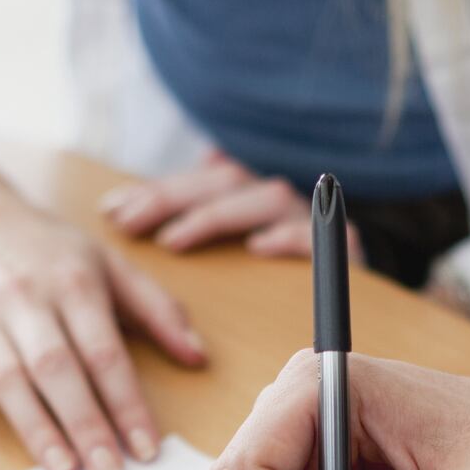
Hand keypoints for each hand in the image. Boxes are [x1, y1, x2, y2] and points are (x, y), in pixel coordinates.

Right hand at [0, 149, 206, 469]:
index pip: (105, 353)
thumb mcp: (105, 260)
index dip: (128, 404)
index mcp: (72, 282)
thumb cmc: (42, 246)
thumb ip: (156, 307)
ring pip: (7, 379)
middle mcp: (24, 300)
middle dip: (86, 424)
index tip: (147, 450)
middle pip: (57, 370)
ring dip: (35, 428)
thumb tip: (198, 356)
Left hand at [100, 152, 362, 261]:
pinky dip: (286, 238)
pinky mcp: (344, 247)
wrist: (358, 297)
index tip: (110, 212)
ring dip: (214, 217)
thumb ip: (207, 216)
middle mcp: (278, 200)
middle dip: (170, 199)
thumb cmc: (284, 279)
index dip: (154, 191)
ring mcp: (311, 220)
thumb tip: (180, 171)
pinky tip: (258, 250)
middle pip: (223, 181)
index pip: (197, 180)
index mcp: (248, 196)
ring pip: (262, 200)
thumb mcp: (238, 245)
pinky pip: (314, 235)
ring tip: (174, 241)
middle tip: (128, 225)